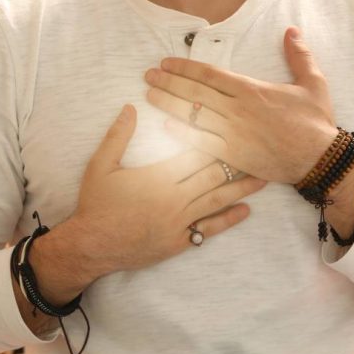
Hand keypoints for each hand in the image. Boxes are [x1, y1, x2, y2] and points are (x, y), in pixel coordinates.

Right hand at [70, 104, 266, 276]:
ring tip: (263, 178)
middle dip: (236, 162)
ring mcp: (178, 223)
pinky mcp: (178, 242)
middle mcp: (173, 200)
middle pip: (212, 176)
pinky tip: (245, 211)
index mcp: (158, 178)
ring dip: (241, 188)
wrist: (91, 246)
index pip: (194, 155)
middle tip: (259, 149)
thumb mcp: (100, 165)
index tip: (234, 128)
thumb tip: (129, 107)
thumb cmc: (95, 203)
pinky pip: (209, 230)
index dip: (215, 141)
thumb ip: (117, 135)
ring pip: (216, 202)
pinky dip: (228, 220)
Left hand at [144, 27, 337, 184]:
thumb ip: (299, 55)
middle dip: (168, 82)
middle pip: (195, 92)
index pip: (210, 75)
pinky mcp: (234, 155)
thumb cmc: (315, 122)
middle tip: (148, 75)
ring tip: (150, 96)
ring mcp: (233, 134)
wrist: (320, 160)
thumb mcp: (313, 83)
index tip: (166, 63)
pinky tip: (167, 126)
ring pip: (194, 115)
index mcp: (251, 90)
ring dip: (169, 104)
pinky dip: (183, 134)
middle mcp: (238, 110)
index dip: (185, 67)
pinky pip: (202, 143)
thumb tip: (292, 30)